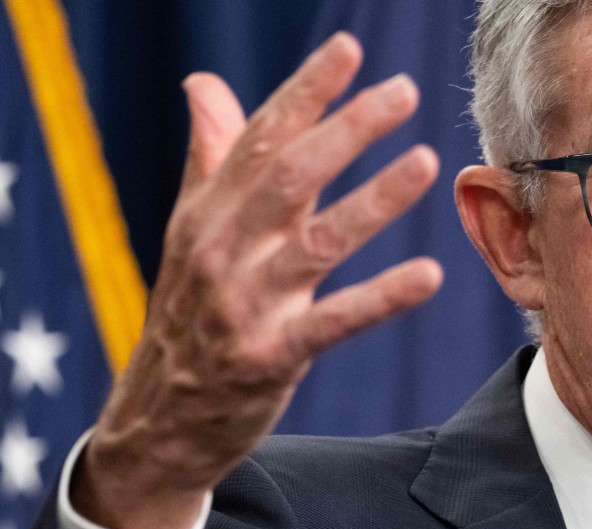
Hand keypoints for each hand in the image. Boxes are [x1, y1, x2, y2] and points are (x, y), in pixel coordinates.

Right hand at [71, 33, 442, 528]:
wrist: (160, 414)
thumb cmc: (190, 312)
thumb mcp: (191, 232)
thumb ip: (210, 159)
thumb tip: (203, 84)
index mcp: (208, 212)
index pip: (259, 138)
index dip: (306, 91)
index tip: (350, 49)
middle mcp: (223, 249)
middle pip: (289, 177)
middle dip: (348, 131)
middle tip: (403, 92)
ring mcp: (245, 304)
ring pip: (317, 242)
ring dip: (373, 200)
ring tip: (425, 161)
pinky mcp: (271, 356)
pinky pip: (333, 322)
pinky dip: (380, 298)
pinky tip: (428, 275)